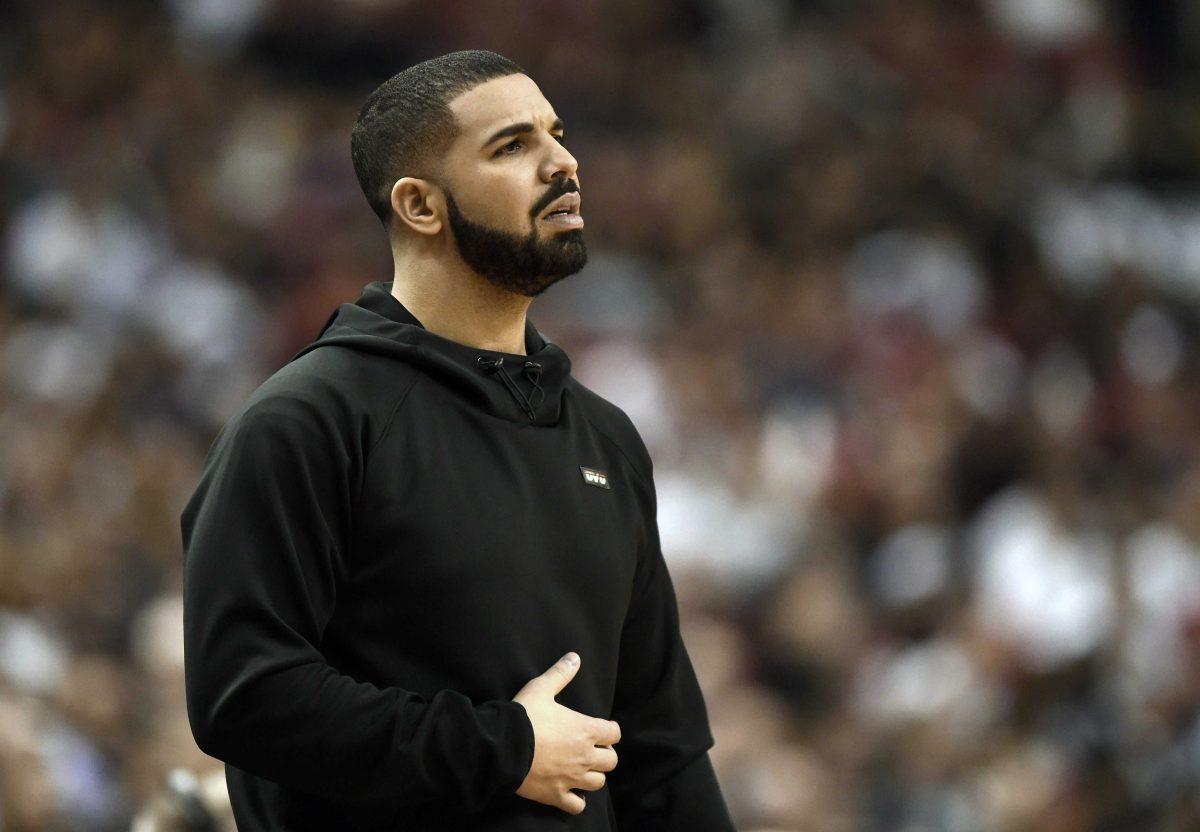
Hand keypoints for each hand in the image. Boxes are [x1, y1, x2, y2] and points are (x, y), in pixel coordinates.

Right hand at [512, 652, 620, 814]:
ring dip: (593, 775)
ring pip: (598, 783)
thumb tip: (575, 657)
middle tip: (592, 749)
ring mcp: (572, 778)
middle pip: (611, 761)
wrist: (502, 746)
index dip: (610, 730)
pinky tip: (570, 792)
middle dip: (605, 754)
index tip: (601, 729)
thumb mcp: (541, 688)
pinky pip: (577, 805)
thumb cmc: (524, 716)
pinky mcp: (556, 794)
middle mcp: (584, 756)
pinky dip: (577, 800)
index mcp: (586, 730)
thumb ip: (560, 674)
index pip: (614, 733)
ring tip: (582, 769)